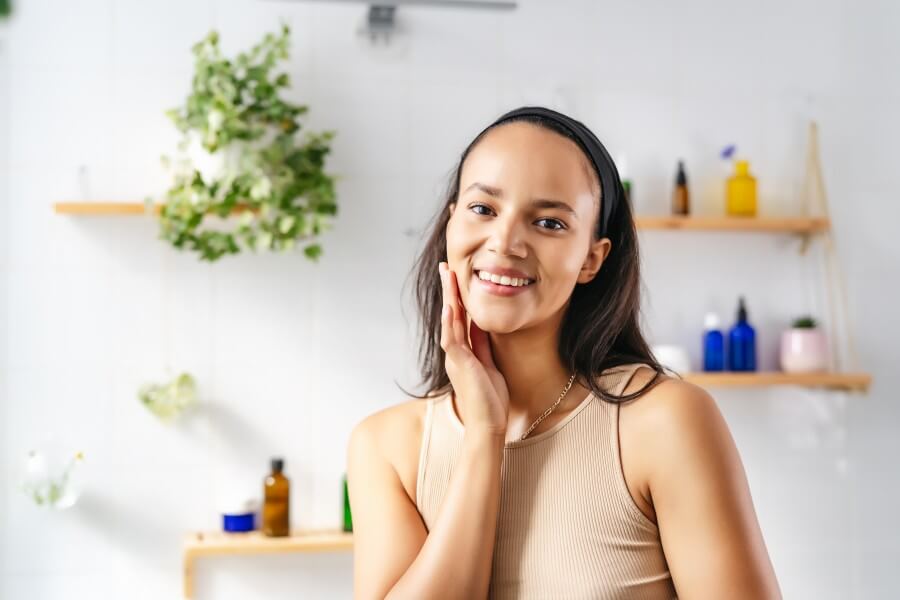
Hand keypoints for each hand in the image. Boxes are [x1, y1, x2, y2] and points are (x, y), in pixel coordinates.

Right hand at [439, 261, 509, 436]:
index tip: (455, 278)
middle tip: (445, 267)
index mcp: (463, 352)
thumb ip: (482, 345)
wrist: (488, 425)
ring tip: (447, 276)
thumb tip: (481, 324)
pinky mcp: (460, 365)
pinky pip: (453, 339)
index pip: (459, 318)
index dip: (456, 297)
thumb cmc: (490, 400)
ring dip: (448, 297)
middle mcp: (455, 353)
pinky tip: (451, 305)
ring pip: (449, 321)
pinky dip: (451, 321)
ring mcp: (456, 358)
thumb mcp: (488, 364)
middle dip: (448, 290)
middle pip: (451, 314)